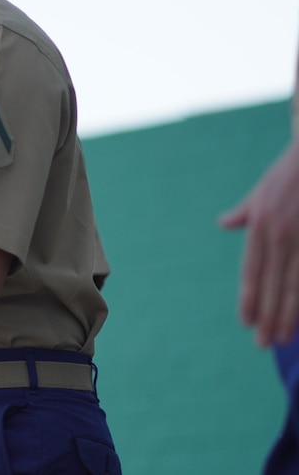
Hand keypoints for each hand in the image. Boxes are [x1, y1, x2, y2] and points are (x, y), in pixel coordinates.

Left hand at [220, 139, 298, 345]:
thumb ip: (245, 213)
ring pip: (296, 284)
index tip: (246, 321)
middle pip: (272, 283)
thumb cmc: (292, 172)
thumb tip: (224, 224)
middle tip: (263, 343)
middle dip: (268, 315)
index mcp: (261, 223)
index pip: (252, 270)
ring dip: (289, 315)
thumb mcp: (262, 190)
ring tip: (283, 339)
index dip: (249, 297)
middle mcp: (280, 232)